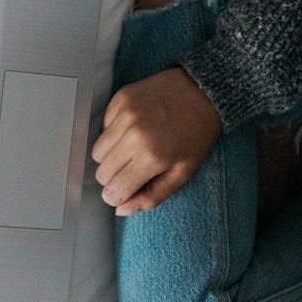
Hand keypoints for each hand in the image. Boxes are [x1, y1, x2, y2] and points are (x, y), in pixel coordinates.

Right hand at [92, 67, 220, 214]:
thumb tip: (120, 209)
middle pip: (102, 172)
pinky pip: (102, 128)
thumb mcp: (183, 173)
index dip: (119, 195)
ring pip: (97, 151)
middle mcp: (134, 135)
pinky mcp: (120, 98)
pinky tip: (134, 129)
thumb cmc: (197, 135)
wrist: (204, 91)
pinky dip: (113, 134)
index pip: (113, 190)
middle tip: (134, 169)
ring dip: (111, 156)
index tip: (127, 190)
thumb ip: (152, 196)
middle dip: (115, 177)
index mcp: (152, 157)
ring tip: (133, 149)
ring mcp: (125, 114)